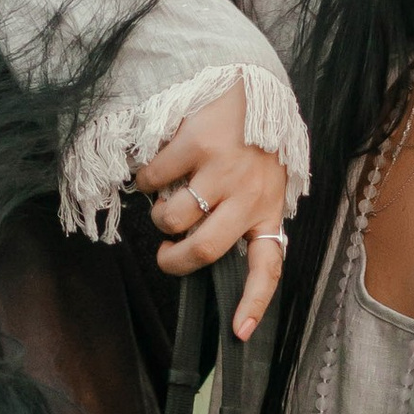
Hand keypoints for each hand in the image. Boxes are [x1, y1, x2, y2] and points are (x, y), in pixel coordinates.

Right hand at [133, 83, 293, 342]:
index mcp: (268, 208)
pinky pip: (153, 181)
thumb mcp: (261, 181)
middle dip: (173, 261)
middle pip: (203, 251)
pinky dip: (145, 179)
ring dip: (158, 214)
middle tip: (165, 255)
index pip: (267, 266)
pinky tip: (158, 166)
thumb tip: (196, 251)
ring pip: (171, 219)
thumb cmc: (250, 140)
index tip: (237, 333)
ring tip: (168, 196)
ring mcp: (222, 169)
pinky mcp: (196, 144)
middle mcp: (249, 193)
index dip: (252, 303)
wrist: (248, 81)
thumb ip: (240, 215)